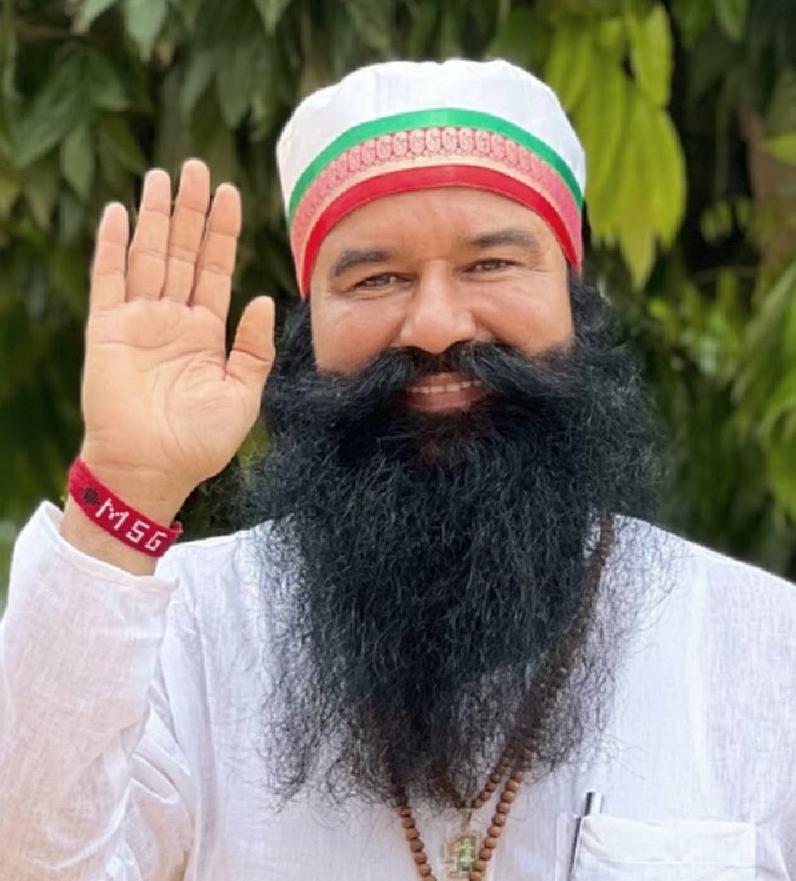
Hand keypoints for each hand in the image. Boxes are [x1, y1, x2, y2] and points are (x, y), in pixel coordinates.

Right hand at [78, 160, 274, 520]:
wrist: (153, 471)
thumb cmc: (200, 441)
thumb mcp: (244, 394)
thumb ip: (254, 348)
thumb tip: (262, 298)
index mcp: (206, 333)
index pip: (216, 269)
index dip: (222, 232)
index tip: (230, 193)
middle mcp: (173, 320)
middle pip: (182, 251)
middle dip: (190, 210)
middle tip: (196, 166)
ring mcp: (138, 321)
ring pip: (148, 255)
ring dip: (154, 216)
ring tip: (163, 176)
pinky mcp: (107, 330)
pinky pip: (108, 279)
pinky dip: (112, 246)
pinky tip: (118, 212)